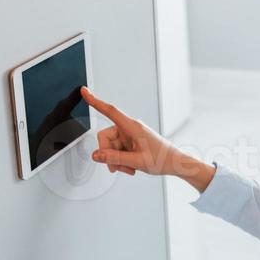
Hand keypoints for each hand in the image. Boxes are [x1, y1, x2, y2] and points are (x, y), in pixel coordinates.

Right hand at [80, 87, 212, 189]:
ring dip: (116, 160)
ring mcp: (130, 135)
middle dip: (108, 154)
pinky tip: (130, 167)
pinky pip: (116, 150)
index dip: (95, 101)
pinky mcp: (130, 142)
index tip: (84, 91)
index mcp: (132, 127)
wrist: (175, 164)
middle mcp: (129, 128)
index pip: (110, 111)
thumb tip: (95, 155)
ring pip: (110, 147)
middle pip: (105, 137)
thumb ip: (114, 158)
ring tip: (130, 168)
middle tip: (117, 168)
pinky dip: (121, 160)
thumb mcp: (136, 162)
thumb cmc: (162, 159)